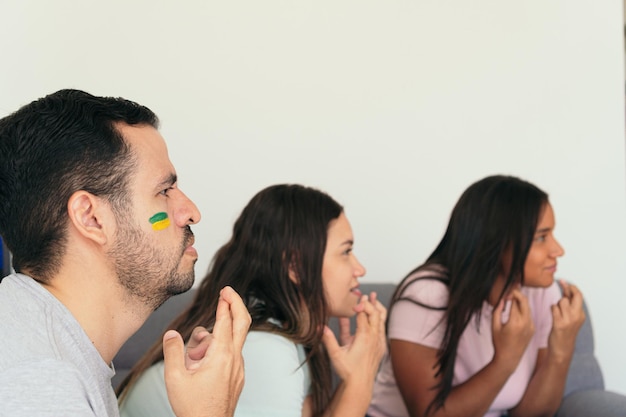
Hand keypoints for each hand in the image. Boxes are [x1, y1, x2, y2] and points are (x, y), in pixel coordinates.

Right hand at [162, 286, 250, 416]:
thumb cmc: (193, 407)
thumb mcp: (175, 378)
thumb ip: (173, 351)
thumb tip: (171, 333)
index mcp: (222, 356)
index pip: (226, 322)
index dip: (225, 304)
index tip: (224, 291)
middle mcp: (234, 359)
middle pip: (242, 324)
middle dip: (235, 305)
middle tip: (226, 293)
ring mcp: (238, 368)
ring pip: (229, 342)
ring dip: (212, 339)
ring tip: (191, 357)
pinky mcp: (236, 376)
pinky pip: (229, 355)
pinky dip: (216, 351)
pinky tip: (198, 364)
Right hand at [322, 293, 386, 383]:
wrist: (360, 385)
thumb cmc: (347, 371)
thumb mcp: (335, 355)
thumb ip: (328, 340)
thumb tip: (319, 327)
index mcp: (364, 337)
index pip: (364, 314)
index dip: (360, 304)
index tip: (356, 298)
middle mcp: (374, 337)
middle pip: (376, 313)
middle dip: (371, 303)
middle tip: (365, 294)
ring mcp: (379, 341)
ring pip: (382, 320)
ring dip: (378, 308)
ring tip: (374, 298)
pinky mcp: (381, 346)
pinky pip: (381, 328)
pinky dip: (378, 319)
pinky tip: (372, 317)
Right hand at [491, 289, 533, 371]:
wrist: (509, 359)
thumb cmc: (499, 343)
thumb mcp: (494, 326)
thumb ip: (497, 311)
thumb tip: (503, 300)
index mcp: (515, 322)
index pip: (516, 301)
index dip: (511, 294)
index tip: (506, 292)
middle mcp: (525, 323)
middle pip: (525, 302)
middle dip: (518, 294)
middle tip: (511, 291)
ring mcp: (531, 326)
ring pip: (528, 308)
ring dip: (521, 302)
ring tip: (513, 299)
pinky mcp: (533, 329)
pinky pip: (529, 315)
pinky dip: (523, 310)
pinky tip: (516, 311)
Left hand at [548, 280, 584, 362]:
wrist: (562, 348)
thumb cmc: (564, 331)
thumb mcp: (571, 318)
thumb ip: (569, 304)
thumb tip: (566, 289)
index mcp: (581, 315)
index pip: (579, 296)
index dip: (572, 287)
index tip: (565, 281)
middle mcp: (577, 316)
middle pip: (574, 296)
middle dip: (567, 288)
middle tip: (562, 283)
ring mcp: (569, 320)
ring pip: (562, 301)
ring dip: (557, 303)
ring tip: (557, 312)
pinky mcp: (559, 324)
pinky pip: (554, 308)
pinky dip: (552, 309)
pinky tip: (554, 316)